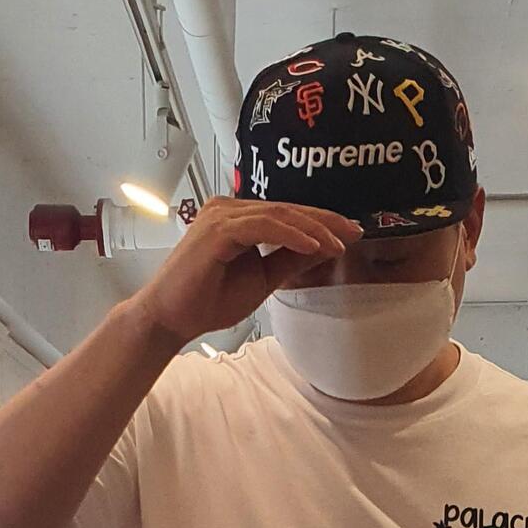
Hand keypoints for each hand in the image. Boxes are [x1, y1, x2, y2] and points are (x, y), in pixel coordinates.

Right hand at [137, 197, 361, 347]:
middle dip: (324, 221)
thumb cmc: (207, 300)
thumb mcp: (262, 279)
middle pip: (287, 209)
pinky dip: (290, 235)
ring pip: (279, 214)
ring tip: (337, 245)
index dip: (321, 222)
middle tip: (354, 232)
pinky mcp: (218, 229)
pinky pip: (263, 226)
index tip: (351, 234)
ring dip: (313, 229)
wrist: (172, 318)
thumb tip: (321, 250)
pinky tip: (312, 247)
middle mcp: (229, 209)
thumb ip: (288, 261)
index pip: (287, 214)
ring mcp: (222, 216)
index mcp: (238, 218)